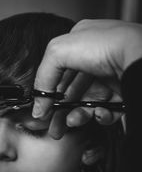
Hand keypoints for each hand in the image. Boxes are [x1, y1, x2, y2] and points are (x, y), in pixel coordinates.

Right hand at [32, 19, 141, 138]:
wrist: (139, 56)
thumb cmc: (104, 45)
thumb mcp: (57, 52)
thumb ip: (42, 76)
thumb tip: (38, 105)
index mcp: (79, 43)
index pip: (58, 73)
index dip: (48, 93)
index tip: (42, 111)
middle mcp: (95, 59)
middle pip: (72, 91)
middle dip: (61, 111)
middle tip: (54, 128)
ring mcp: (111, 75)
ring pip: (88, 102)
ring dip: (78, 115)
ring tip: (74, 122)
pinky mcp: (125, 90)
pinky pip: (109, 108)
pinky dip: (101, 115)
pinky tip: (98, 114)